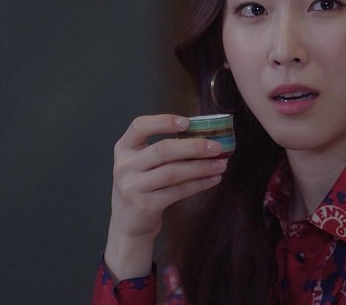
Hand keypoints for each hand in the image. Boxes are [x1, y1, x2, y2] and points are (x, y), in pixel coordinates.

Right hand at [103, 114, 226, 280]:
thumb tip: (204, 137)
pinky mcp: (144, 205)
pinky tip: (213, 179)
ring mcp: (132, 187)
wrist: (128, 224)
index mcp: (124, 148)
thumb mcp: (142, 165)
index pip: (139, 126)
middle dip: (193, 147)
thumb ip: (163, 150)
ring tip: (221, 164)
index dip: (163, 121)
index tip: (187, 122)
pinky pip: (177, 191)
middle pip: (162, 150)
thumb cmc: (142, 187)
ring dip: (201, 167)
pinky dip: (198, 184)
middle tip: (217, 146)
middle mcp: (124, 166)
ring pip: (172, 172)